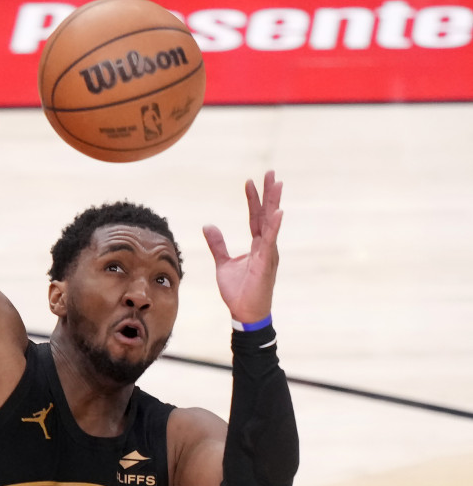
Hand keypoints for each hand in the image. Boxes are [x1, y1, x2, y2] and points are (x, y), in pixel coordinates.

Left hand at [202, 171, 283, 323]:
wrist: (244, 313)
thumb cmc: (238, 291)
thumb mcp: (223, 263)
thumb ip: (217, 244)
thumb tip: (208, 226)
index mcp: (257, 245)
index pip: (255, 217)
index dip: (253, 200)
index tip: (250, 181)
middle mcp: (266, 246)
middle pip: (267, 215)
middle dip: (269, 193)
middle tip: (271, 172)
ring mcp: (268, 254)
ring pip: (270, 224)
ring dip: (273, 203)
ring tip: (276, 184)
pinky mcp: (266, 263)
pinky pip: (270, 242)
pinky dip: (274, 226)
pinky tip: (277, 212)